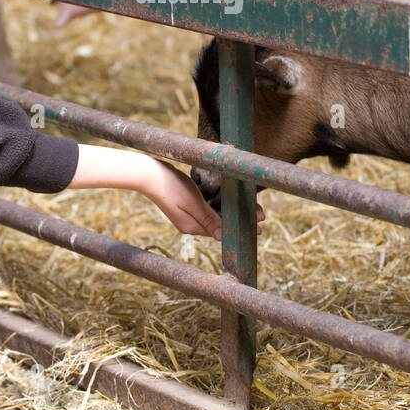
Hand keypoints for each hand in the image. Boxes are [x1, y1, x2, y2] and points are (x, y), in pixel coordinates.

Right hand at [141, 159, 264, 239]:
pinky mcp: (184, 204)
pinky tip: (229, 201)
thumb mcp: (193, 203)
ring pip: (215, 215)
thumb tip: (224, 237)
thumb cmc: (170, 186)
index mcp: (192, 228)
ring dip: (231, 212)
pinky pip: (206, 208)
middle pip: (220, 224)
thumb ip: (210, 220)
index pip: (222, 232)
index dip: (241, 228)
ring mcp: (186, 215)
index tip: (260, 227)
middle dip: (240, 220)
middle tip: (262, 216)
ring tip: (251, 207)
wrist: (146, 173)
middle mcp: (190, 224)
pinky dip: (219, 205)